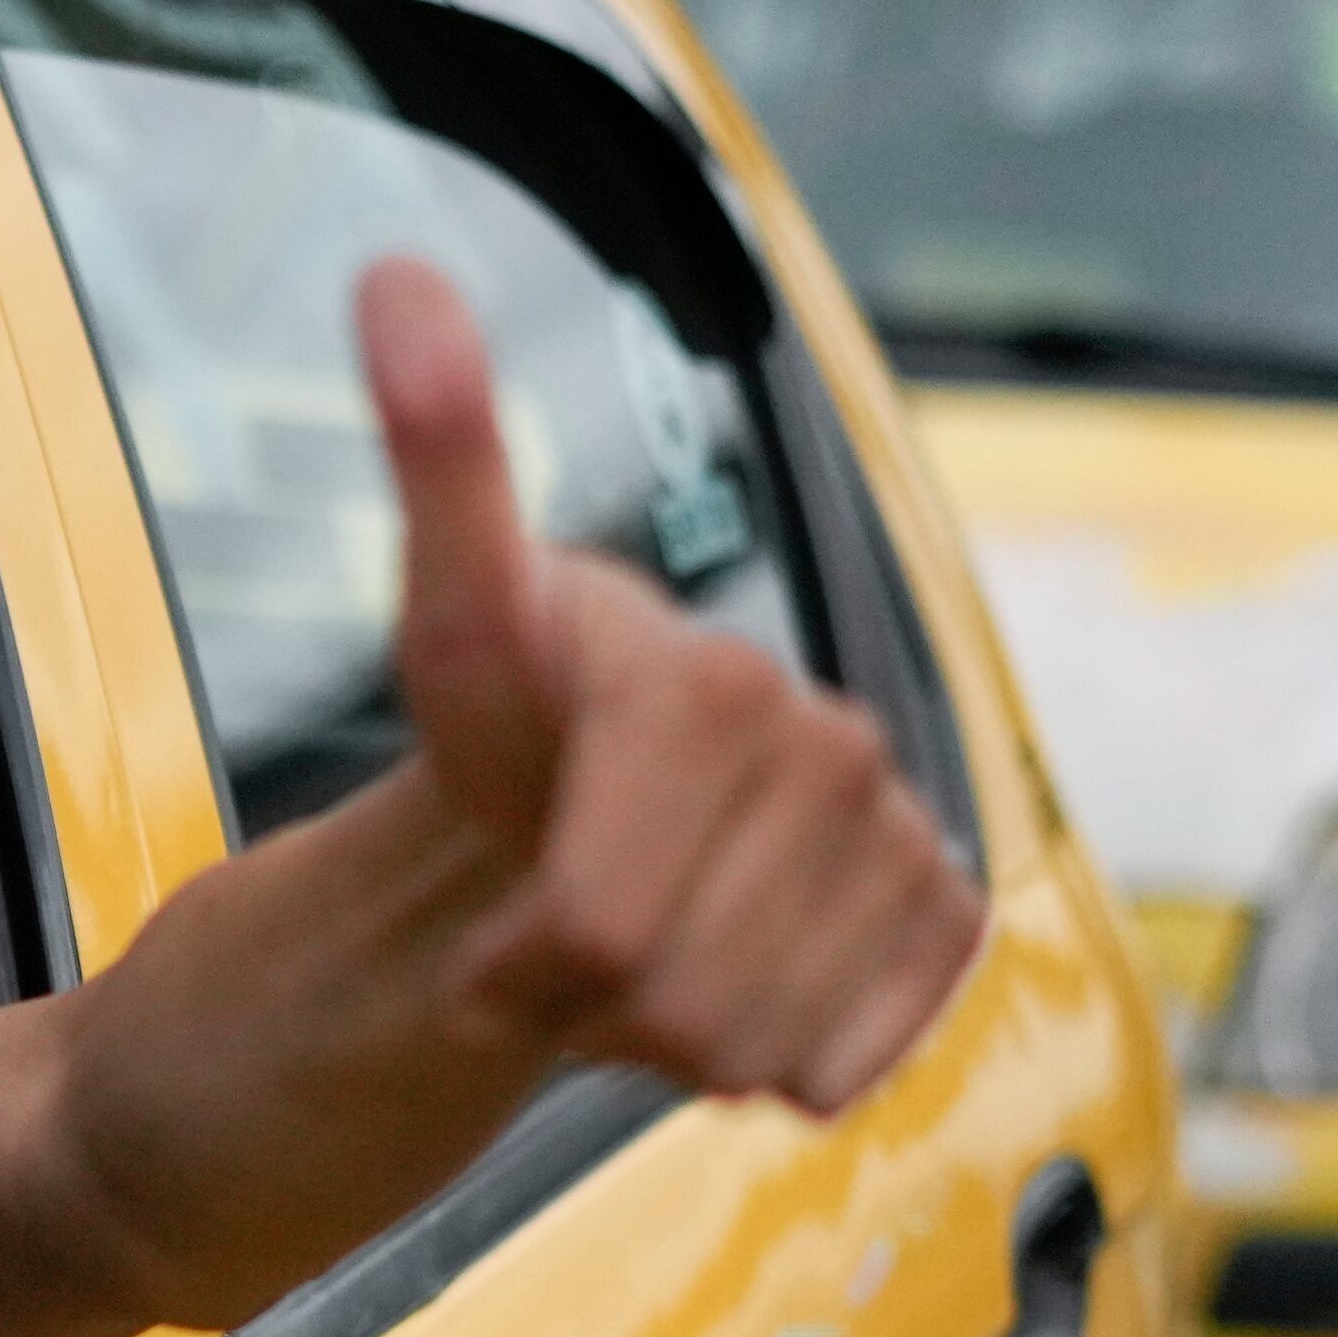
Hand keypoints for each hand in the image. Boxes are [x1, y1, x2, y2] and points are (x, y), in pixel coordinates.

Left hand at [362, 258, 983, 1113]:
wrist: (600, 794)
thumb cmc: (514, 717)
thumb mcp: (451, 611)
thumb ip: (438, 460)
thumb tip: (391, 275)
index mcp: (709, 681)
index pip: (594, 930)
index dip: (520, 964)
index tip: (492, 933)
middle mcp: (829, 743)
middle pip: (676, 1001)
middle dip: (591, 1002)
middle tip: (555, 934)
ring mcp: (900, 830)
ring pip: (756, 1047)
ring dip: (670, 1033)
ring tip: (638, 942)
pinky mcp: (946, 915)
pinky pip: (849, 1061)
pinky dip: (770, 1058)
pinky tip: (727, 970)